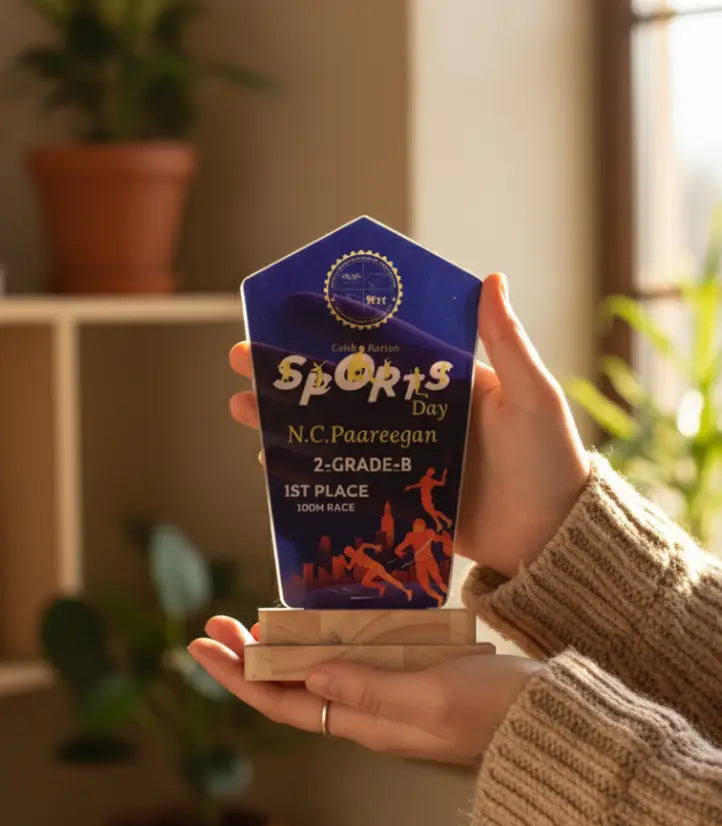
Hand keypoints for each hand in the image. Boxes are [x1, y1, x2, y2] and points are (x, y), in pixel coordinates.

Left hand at [189, 616, 541, 764]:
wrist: (549, 717)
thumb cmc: (496, 710)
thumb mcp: (431, 696)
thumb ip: (371, 688)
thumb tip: (309, 674)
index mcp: (366, 723)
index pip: (282, 705)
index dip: (238, 677)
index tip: (202, 646)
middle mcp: (368, 712)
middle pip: (292, 688)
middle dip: (248, 659)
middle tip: (215, 622)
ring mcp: (389, 694)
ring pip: (319, 672)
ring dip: (281, 648)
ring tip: (252, 620)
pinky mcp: (411, 675)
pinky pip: (354, 658)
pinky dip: (327, 638)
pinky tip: (320, 617)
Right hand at [229, 273, 588, 576]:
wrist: (550, 540)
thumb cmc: (549, 462)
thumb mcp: (531, 397)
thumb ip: (507, 343)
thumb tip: (491, 277)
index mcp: (446, 384)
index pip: (383, 348)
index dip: (336, 330)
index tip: (291, 313)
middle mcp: (420, 416)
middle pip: (345, 388)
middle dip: (292, 374)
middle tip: (243, 360)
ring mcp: (406, 457)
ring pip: (336, 431)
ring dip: (287, 418)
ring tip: (241, 408)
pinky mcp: (400, 498)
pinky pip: (347, 478)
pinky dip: (309, 469)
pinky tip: (272, 461)